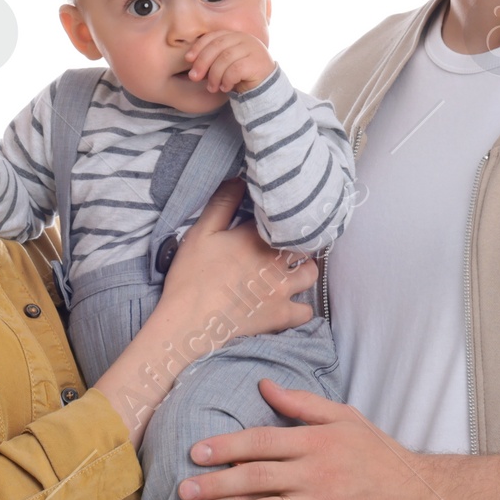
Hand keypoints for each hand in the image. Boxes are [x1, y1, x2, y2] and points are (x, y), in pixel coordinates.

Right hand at [155, 179, 316, 351]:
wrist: (189, 321)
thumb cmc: (191, 275)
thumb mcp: (201, 233)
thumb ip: (222, 204)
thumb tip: (240, 178)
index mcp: (256, 236)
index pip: (282, 217)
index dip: (281, 216)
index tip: (276, 217)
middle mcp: (276, 261)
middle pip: (303, 243)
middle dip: (297, 240)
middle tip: (284, 243)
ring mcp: (282, 289)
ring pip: (310, 273)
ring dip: (303, 269)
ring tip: (291, 269)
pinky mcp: (281, 315)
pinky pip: (305, 311)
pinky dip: (300, 306)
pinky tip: (290, 301)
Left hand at [164, 379, 435, 499]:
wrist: (421, 497)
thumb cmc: (380, 456)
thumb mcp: (345, 419)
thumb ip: (302, 405)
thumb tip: (263, 385)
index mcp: (316, 443)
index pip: (262, 441)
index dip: (226, 446)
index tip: (195, 453)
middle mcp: (316, 474)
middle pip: (257, 478)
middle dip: (215, 485)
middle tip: (181, 493)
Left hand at [184, 29, 275, 94]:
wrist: (265, 88)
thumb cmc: (241, 76)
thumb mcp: (224, 65)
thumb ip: (212, 60)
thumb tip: (191, 63)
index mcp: (235, 36)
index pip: (213, 36)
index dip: (199, 47)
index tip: (188, 59)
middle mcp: (245, 38)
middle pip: (217, 46)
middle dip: (202, 62)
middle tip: (194, 77)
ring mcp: (253, 49)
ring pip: (224, 59)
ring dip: (214, 75)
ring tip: (212, 87)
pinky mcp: (257, 62)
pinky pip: (235, 70)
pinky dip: (226, 80)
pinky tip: (225, 88)